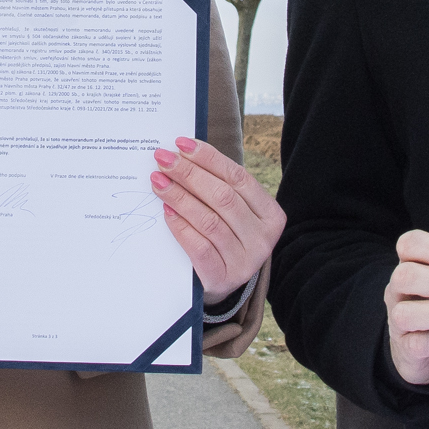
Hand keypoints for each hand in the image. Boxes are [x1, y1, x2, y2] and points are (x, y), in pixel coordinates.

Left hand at [150, 137, 284, 302]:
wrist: (222, 284)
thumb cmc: (225, 238)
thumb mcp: (232, 213)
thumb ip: (218, 187)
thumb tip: (182, 154)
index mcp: (270, 215)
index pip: (239, 178)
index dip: (209, 158)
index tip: (181, 144)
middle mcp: (262, 238)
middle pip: (223, 197)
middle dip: (190, 174)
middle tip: (163, 159)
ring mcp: (245, 261)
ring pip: (209, 221)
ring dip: (180, 197)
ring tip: (158, 181)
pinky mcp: (223, 278)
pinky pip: (199, 247)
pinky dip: (181, 226)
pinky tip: (167, 211)